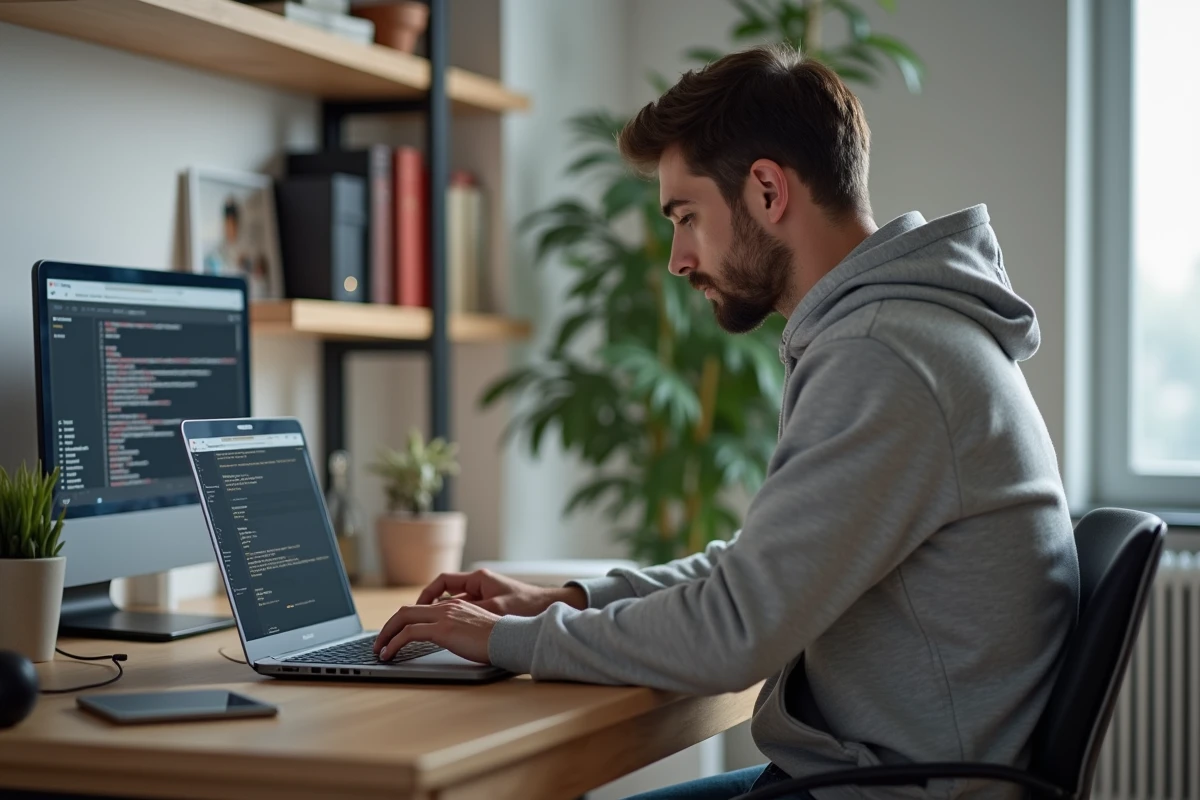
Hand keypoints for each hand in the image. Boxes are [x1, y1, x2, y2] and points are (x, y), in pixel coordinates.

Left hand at [373, 599, 498, 663]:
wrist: (510, 638)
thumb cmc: (498, 640)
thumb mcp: (475, 631)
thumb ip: (461, 630)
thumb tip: (452, 641)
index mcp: (454, 606)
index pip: (420, 609)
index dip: (402, 621)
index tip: (394, 635)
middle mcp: (446, 607)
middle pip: (405, 611)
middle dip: (388, 628)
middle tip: (379, 643)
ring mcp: (443, 617)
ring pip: (402, 619)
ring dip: (386, 635)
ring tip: (379, 650)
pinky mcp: (442, 630)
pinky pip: (408, 633)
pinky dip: (393, 643)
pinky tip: (388, 655)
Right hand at [416, 569, 587, 616]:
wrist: (550, 607)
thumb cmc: (527, 605)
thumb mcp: (496, 609)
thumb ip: (470, 612)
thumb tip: (446, 619)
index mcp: (478, 580)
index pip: (442, 582)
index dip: (426, 595)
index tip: (416, 609)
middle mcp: (478, 585)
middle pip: (444, 593)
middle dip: (428, 608)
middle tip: (413, 623)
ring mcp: (484, 596)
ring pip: (453, 604)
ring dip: (441, 616)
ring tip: (427, 631)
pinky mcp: (490, 608)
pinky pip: (464, 612)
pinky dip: (454, 621)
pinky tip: (450, 634)